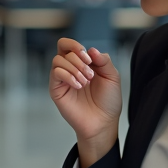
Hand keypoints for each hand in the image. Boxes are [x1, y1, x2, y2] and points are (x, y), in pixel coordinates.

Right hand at [50, 38, 121, 167]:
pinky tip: (78, 86)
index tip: (89, 58)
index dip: (76, 46)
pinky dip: (68, 76)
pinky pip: (55, 73)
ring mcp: (62, 79)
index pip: (69, 45)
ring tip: (85, 82)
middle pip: (62, 49)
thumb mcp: (112, 76)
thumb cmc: (108, 101)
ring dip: (74, 68)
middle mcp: (70, 68)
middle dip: (78, 59)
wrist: (103, 122)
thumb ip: (104, 60)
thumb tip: (90, 49)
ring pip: (57, 60)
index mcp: (82, 63)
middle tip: (90, 74)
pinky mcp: (56, 89)